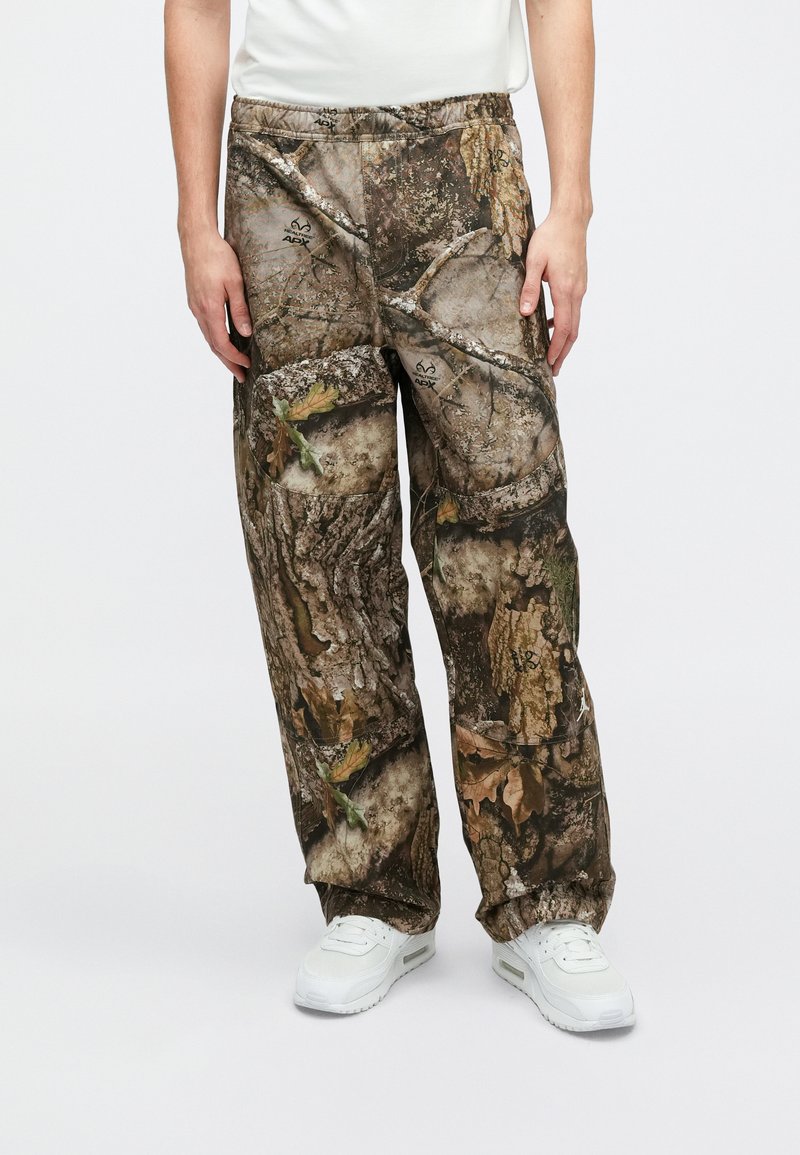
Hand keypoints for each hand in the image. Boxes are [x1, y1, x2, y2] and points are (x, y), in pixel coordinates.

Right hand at [182, 230, 251, 382]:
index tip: (247, 365)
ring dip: (222, 353)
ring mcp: (195, 307)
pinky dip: (216, 339)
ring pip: (208, 337)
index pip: (222, 343)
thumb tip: (247, 334)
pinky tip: (224, 342)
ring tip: (234, 364)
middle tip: (241, 377)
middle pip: (213, 345)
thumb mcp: (235, 282)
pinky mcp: (195, 301)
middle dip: (228, 363)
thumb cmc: (218, 256)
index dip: (235, 357)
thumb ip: (240, 309)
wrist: (196, 239)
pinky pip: (206, 327)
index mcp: (209, 309)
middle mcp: (199, 311)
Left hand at [518, 210, 588, 375]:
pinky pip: (574, 310)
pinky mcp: (580, 283)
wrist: (571, 219)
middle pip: (573, 331)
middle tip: (554, 369)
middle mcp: (577, 292)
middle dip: (564, 352)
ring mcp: (580, 288)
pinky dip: (565, 324)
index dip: (556, 348)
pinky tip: (550, 325)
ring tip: (553, 354)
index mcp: (565, 289)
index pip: (563, 328)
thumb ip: (529, 288)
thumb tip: (525, 313)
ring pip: (575, 321)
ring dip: (565, 340)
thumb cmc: (551, 236)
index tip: (549, 363)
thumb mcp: (533, 261)